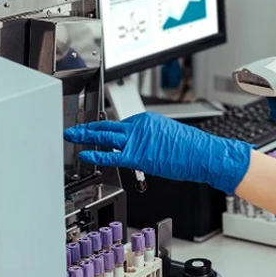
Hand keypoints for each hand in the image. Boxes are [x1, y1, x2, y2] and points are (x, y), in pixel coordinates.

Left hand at [64, 112, 252, 194]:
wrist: (203, 154)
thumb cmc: (192, 149)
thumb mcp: (169, 137)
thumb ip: (151, 141)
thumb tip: (144, 150)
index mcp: (147, 121)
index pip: (121, 125)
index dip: (106, 130)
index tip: (97, 131)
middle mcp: (140, 126)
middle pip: (108, 125)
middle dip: (89, 128)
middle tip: (74, 127)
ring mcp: (137, 139)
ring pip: (105, 136)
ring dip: (86, 136)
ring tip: (72, 137)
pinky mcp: (137, 155)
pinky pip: (110, 154)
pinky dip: (95, 155)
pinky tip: (84, 155)